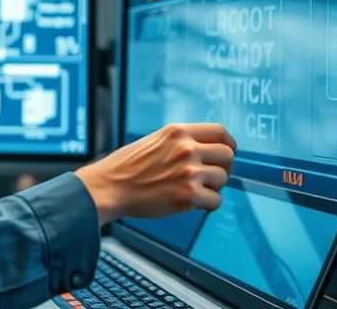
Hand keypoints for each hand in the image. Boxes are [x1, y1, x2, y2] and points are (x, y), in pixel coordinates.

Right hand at [74, 123, 235, 225]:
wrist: (108, 187)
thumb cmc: (126, 167)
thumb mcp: (154, 141)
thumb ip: (180, 142)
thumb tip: (206, 150)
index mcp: (177, 132)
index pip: (220, 132)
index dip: (228, 144)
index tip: (226, 153)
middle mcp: (186, 149)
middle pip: (227, 155)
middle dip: (223, 167)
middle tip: (211, 176)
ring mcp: (189, 172)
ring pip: (223, 179)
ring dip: (212, 187)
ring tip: (193, 190)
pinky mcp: (189, 195)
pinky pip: (216, 201)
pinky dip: (207, 205)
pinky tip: (192, 203)